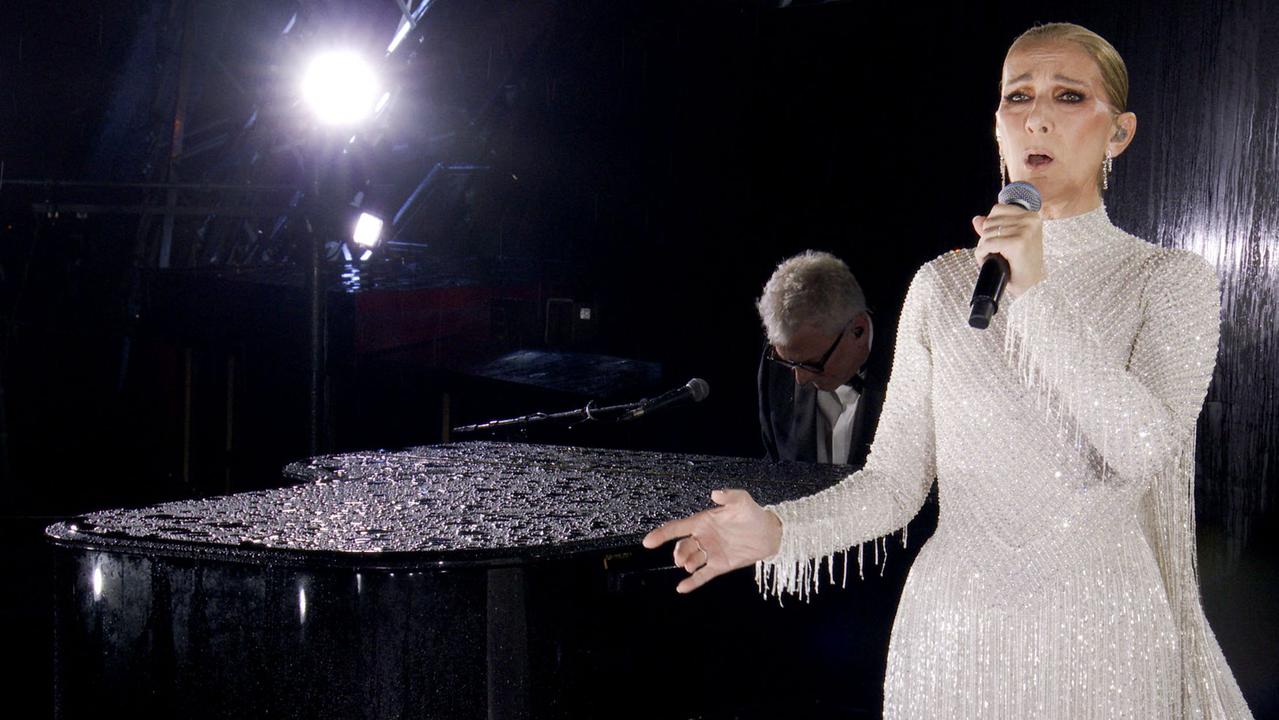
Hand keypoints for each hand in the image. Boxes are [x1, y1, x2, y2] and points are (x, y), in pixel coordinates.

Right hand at [641, 489, 782, 593]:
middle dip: (679, 553)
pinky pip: (703, 575)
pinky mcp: (720, 565)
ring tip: (690, 565)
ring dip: (687, 564)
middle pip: (683, 547)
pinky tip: (681, 588)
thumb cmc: (753, 514)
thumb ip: (729, 496)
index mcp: (703, 522)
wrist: (770, 533)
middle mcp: (703, 538)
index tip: (648, 542)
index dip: (662, 534)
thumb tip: (715, 493)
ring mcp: (711, 552)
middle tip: (681, 559)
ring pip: (691, 560)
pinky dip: (692, 582)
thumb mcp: (742, 500)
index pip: (677, 528)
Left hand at [972, 203, 1044, 297]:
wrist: (1031, 285)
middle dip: (985, 238)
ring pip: (986, 233)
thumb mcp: (1008, 241)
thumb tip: (976, 219)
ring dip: (983, 247)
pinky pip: (987, 244)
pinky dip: (982, 254)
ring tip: (993, 257)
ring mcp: (1025, 230)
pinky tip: (987, 261)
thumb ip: (993, 228)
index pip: (997, 210)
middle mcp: (1030, 220)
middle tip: (994, 252)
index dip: (990, 226)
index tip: (996, 240)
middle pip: (989, 222)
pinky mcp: (1017, 243)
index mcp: (1031, 216)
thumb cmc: (1021, 264)